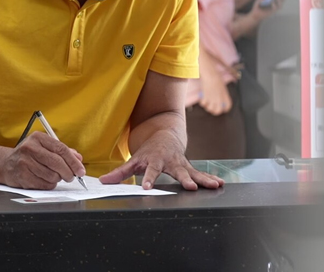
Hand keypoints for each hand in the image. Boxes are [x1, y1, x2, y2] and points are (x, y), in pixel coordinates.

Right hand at [0, 132, 84, 190]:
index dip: (73, 161)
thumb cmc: (28, 155)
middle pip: (57, 163)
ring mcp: (24, 162)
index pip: (61, 149)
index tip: (81, 170)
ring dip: (57, 179)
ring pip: (52, 175)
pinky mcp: (22, 176)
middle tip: (71, 177)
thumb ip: (62, 151)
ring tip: (53, 176)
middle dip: (68, 173)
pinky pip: (44, 185)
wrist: (5, 163)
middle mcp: (30, 148)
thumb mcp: (44, 147)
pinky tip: (44, 180)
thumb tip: (78, 158)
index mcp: (38, 138)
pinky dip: (48, 185)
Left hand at [100, 131, 223, 190]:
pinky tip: (220, 183)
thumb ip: (120, 173)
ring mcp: (181, 164)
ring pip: (193, 172)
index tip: (146, 188)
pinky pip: (200, 173)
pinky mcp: (189, 167)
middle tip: (190, 187)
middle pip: (177, 171)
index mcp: (154, 161)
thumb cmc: (148, 151)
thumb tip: (103, 181)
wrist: (164, 134)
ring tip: (213, 186)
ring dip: (203, 179)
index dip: (147, 179)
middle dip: (184, 179)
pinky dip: (210, 178)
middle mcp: (170, 162)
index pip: (150, 171)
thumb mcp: (133, 160)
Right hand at [199, 78, 232, 115]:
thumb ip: (223, 96)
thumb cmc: (217, 79)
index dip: (224, 109)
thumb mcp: (223, 88)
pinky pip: (203, 104)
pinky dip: (202, 101)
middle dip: (214, 110)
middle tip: (211, 106)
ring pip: (209, 109)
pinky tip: (202, 97)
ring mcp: (213, 99)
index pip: (227, 108)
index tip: (221, 106)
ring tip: (206, 101)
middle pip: (217, 112)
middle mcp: (220, 100)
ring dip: (207, 106)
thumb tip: (221, 103)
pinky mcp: (205, 97)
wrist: (211, 75)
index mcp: (225, 97)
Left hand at [252, 0, 285, 23]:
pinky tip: (272, 2)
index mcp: (274, 2)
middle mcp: (275, 5)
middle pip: (283, 0)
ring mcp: (274, 9)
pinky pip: (275, 9)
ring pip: (280, 5)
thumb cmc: (258, 6)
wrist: (254, 14)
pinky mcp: (271, 13)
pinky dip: (274, 5)